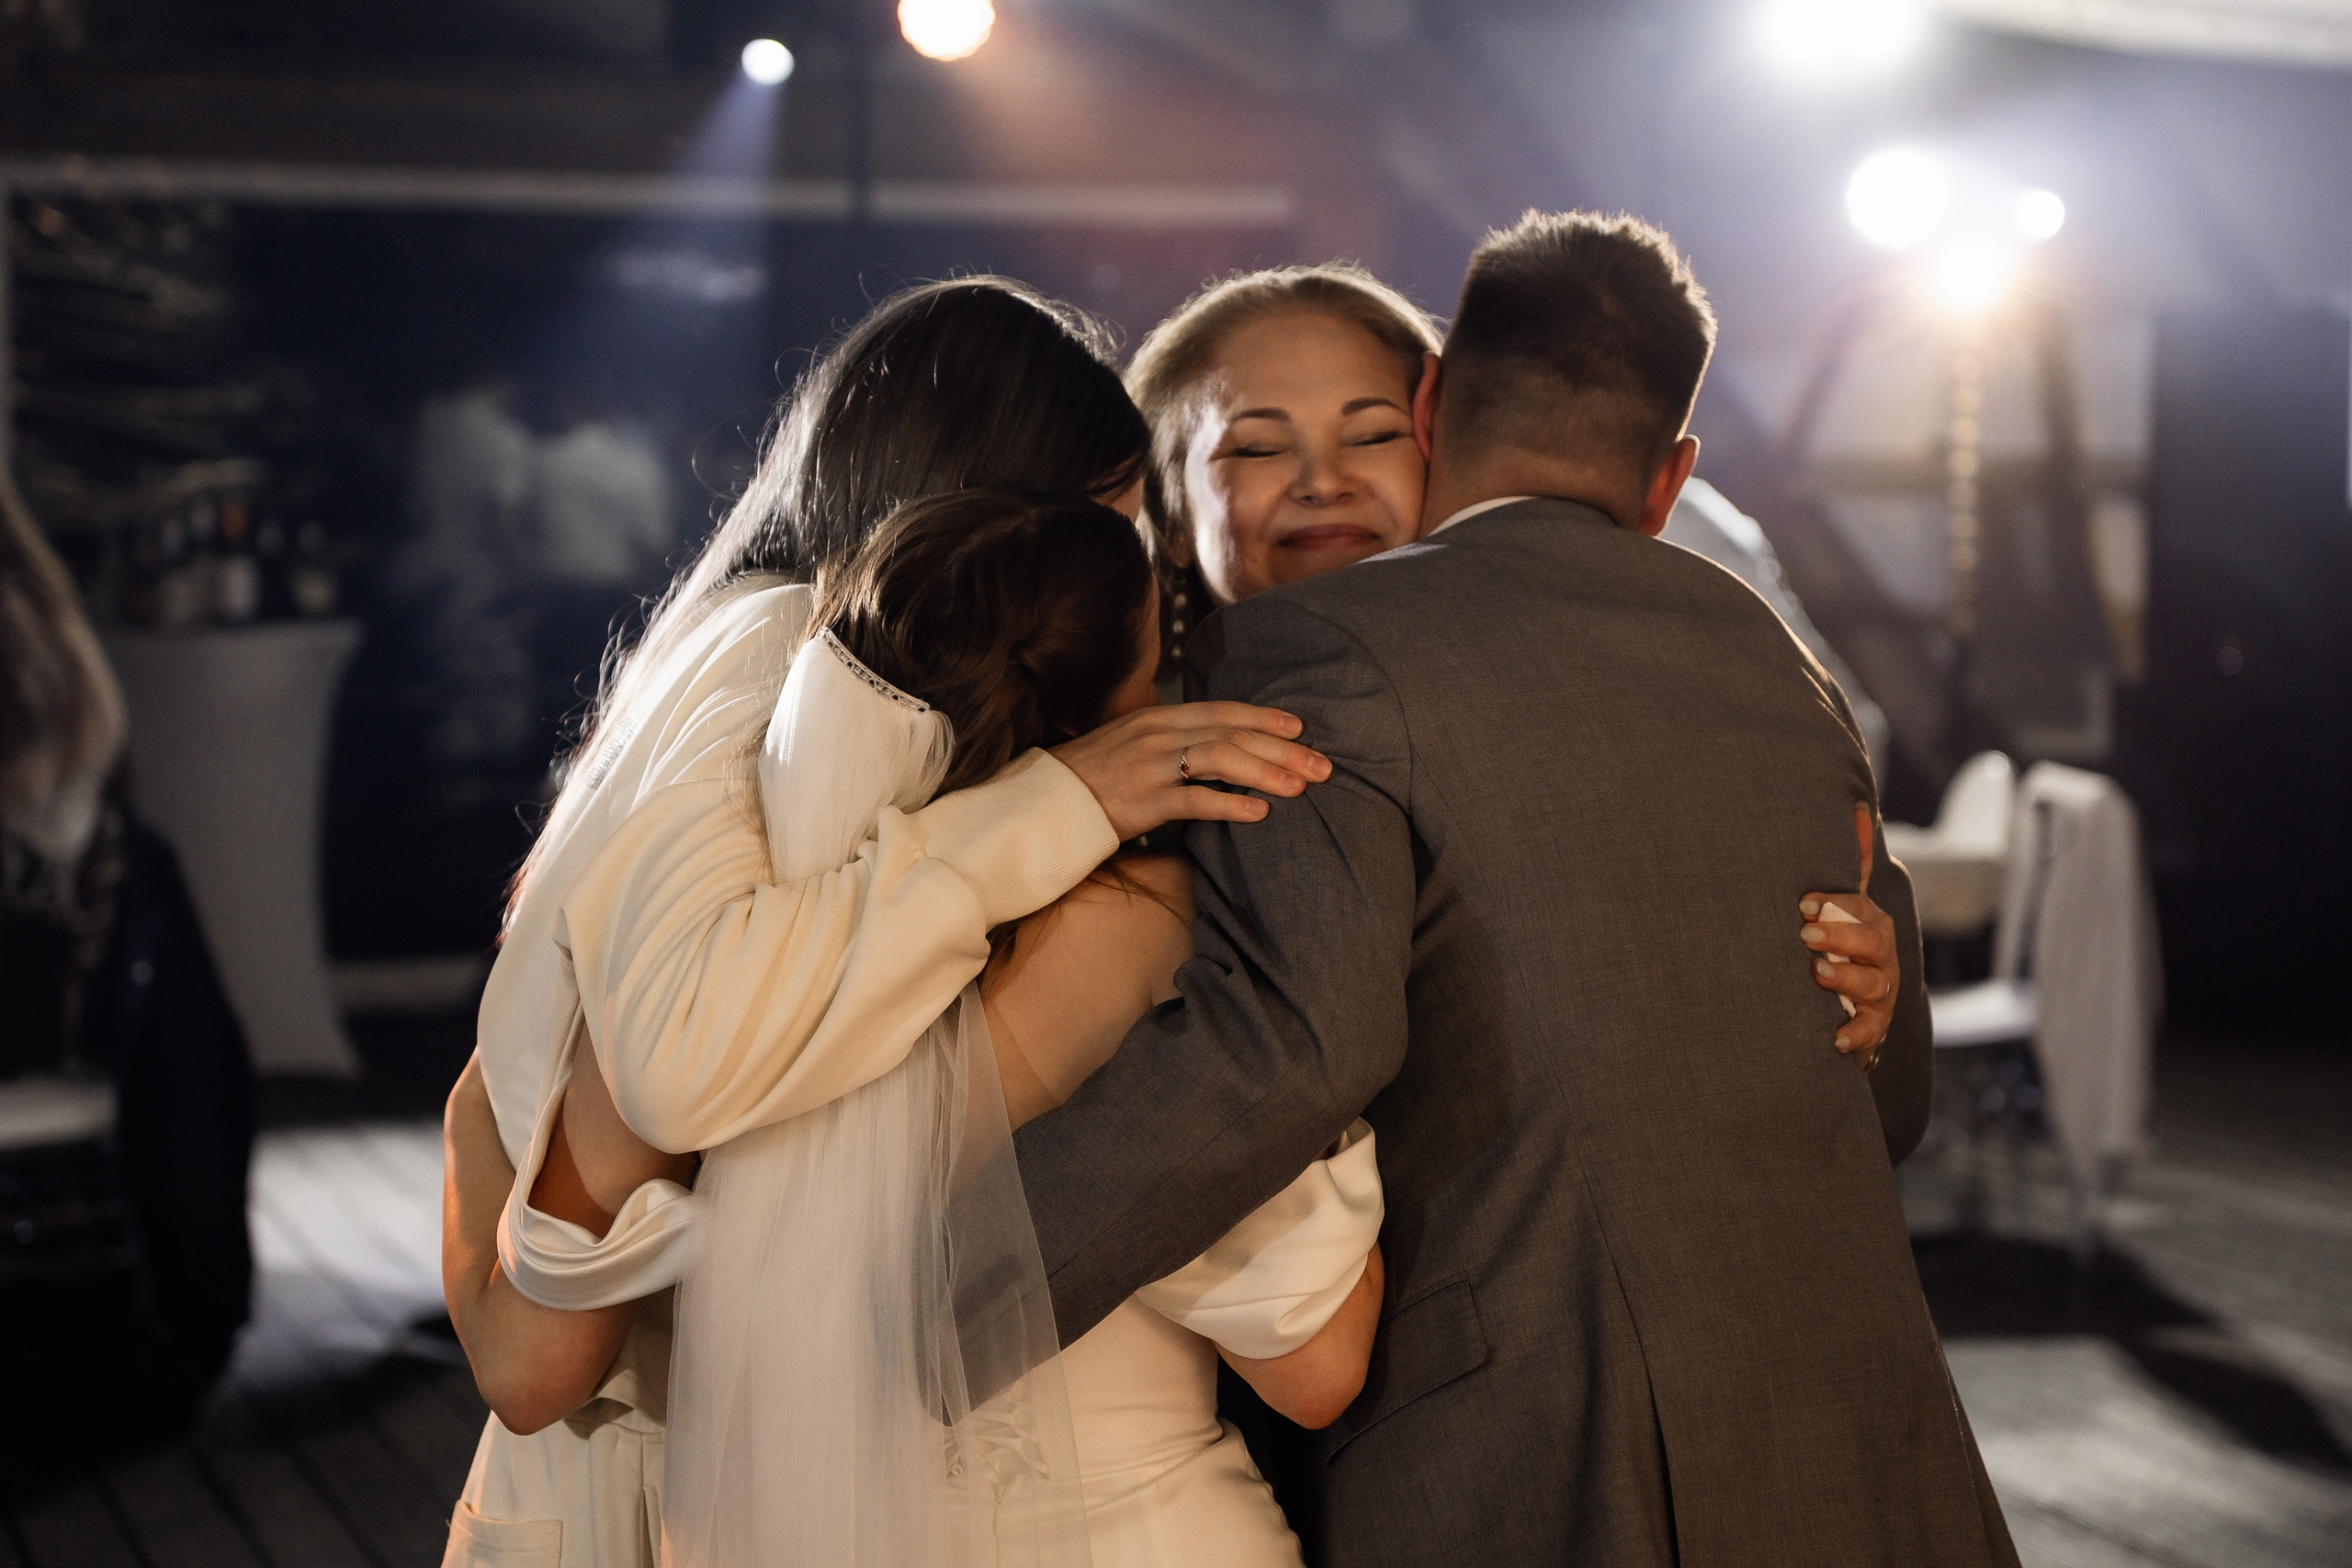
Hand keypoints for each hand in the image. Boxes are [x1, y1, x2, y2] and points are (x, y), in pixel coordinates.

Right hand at [1051, 702, 1332, 840]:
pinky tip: (1259, 812)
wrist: (1042, 802)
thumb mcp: (1129, 745)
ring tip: (1301, 787)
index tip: (1300, 728)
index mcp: (1156, 718)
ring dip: (1267, 771)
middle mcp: (1157, 734)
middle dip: (1282, 749)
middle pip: (1232, 733)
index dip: (1263, 718)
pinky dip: (1230, 804)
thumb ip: (1168, 741)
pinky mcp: (1142, 801)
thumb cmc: (1088, 778)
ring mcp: (1150, 766)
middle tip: (1322, 765)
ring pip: (1221, 759)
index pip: (1221, 711)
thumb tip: (1210, 747)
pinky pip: (1195, 800)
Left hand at [1799, 802, 1898, 1067]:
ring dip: (1847, 977)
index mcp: (1868, 923)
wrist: (1848, 1008)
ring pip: (1874, 982)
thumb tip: (1859, 805)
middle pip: (1872, 939)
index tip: (1804, 904)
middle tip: (1805, 934)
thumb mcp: (1839, 908)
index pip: (1858, 906)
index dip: (1835, 903)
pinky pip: (1870, 1031)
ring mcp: (1880, 991)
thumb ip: (1849, 863)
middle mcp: (1880, 954)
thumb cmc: (1838, 949)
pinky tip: (1836, 1037)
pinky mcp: (1873, 1026)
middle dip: (1841, 934)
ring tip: (1819, 974)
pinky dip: (1855, 1034)